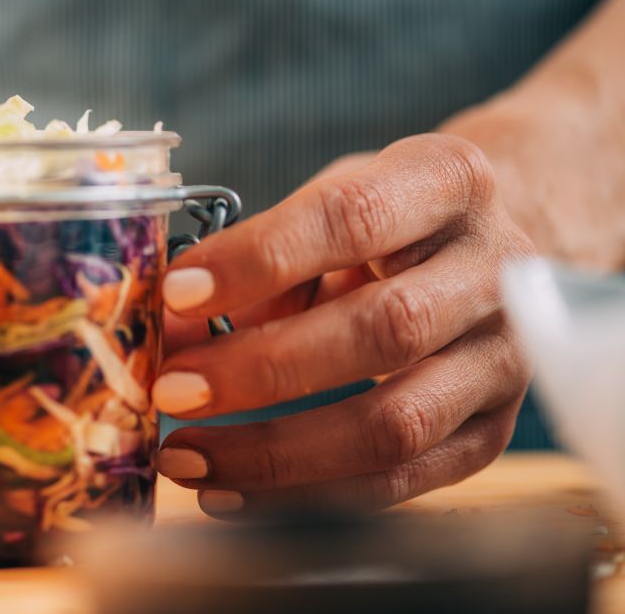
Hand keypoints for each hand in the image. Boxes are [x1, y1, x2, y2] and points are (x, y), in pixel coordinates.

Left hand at [155, 134, 533, 516]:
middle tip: (171, 390)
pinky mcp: (494, 431)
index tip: (175, 294)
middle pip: (382, 330)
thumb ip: (256, 262)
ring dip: (276, 451)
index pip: (351, 218)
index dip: (258, 259)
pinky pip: (400, 479)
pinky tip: (231, 491)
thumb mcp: (326, 207)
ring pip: (396, 424)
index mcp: (447, 182)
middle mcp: (496, 269)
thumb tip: (172, 331)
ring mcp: (505, 358)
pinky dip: (305, 495)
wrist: (482, 249)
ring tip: (187, 458)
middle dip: (261, 368)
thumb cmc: (383, 222)